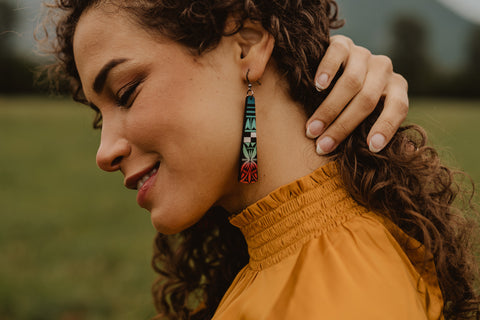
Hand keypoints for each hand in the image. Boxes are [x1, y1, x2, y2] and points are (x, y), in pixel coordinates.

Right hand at [306, 35, 408, 154]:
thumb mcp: (369, 113)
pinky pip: (337, 54)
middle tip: (322, 145)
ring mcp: (363, 54)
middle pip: (367, 99)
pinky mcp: (343, 43)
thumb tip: (394, 152)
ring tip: (311, 128)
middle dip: (342, 126)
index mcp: (396, 87)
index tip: (371, 147)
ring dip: (329, 109)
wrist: (335, 66)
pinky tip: (317, 86)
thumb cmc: (352, 100)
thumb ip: (376, 127)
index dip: (386, 127)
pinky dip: (327, 70)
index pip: (398, 107)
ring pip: (350, 82)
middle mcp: (384, 69)